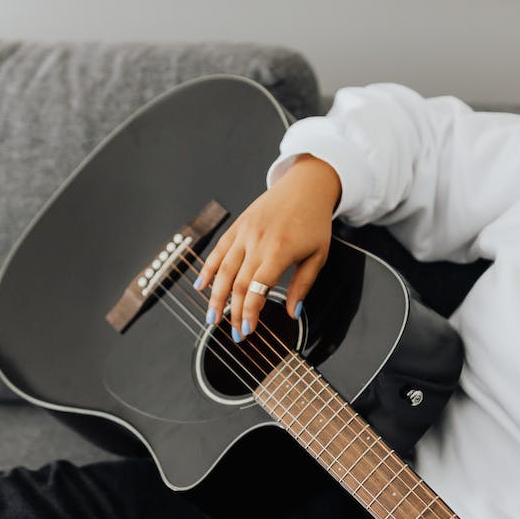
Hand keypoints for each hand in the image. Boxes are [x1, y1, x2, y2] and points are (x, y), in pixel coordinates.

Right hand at [193, 155, 339, 338]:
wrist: (305, 186)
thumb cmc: (314, 221)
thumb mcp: (318, 255)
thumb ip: (303, 285)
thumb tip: (294, 312)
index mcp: (280, 250)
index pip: (257, 288)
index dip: (250, 311)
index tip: (248, 330)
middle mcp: (258, 241)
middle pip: (238, 283)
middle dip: (233, 311)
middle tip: (233, 332)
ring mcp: (245, 232)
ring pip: (223, 269)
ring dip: (216, 296)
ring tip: (212, 318)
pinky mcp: (238, 225)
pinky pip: (218, 250)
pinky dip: (208, 269)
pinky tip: (201, 286)